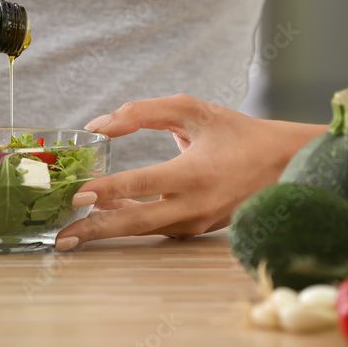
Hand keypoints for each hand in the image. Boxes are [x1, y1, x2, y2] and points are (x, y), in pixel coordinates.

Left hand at [54, 94, 322, 249]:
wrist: (285, 164)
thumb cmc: (237, 133)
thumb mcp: (193, 110)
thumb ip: (144, 112)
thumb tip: (100, 126)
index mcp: (196, 173)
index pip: (143, 185)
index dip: (108, 191)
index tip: (78, 195)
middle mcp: (195, 205)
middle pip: (137, 223)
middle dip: (95, 230)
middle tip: (62, 236)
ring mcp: (197, 223)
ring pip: (144, 231)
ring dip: (108, 230)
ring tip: (72, 233)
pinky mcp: (198, 231)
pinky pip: (156, 230)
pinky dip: (130, 225)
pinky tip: (105, 217)